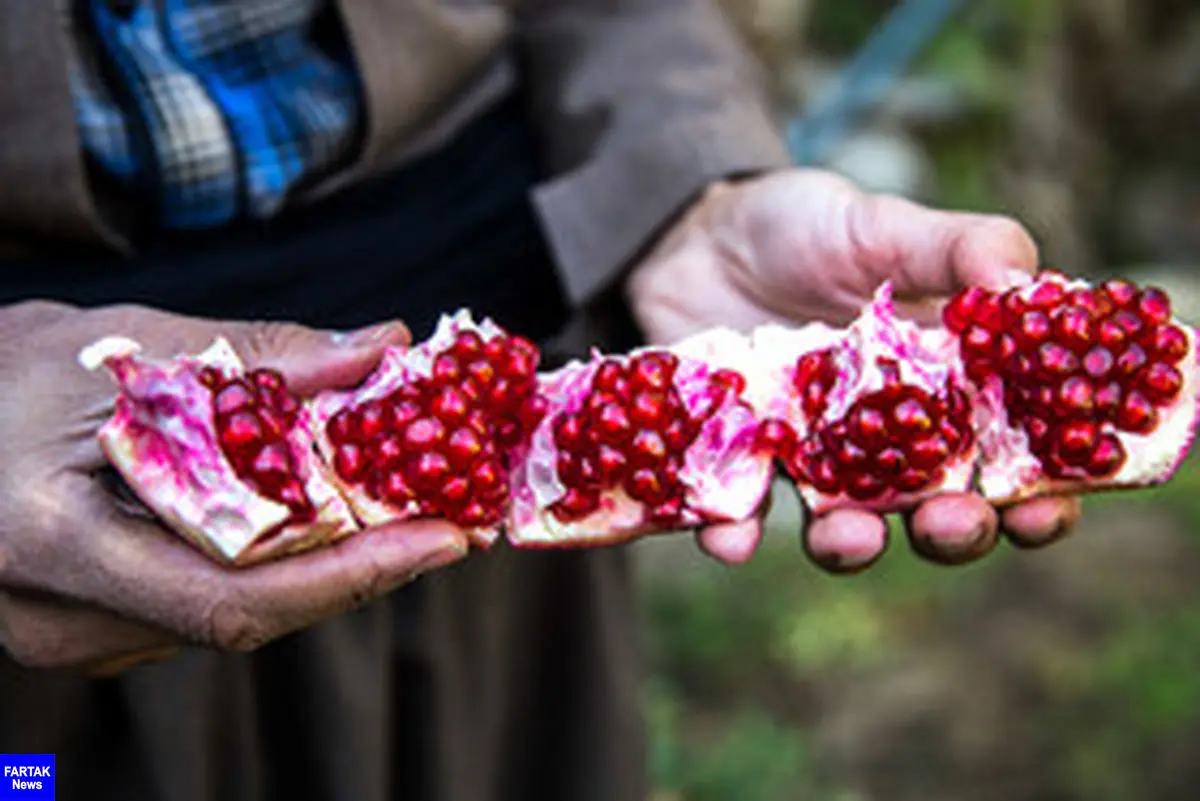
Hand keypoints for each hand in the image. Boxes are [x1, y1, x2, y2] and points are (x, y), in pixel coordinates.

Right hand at [0, 302, 468, 672]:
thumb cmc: (3, 372)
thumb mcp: (125, 346)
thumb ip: (254, 357)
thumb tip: (382, 351)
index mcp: (52, 547)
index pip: (231, 598)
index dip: (352, 576)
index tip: (442, 537)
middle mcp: (64, 621)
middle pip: (250, 615)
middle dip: (363, 567)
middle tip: (451, 517)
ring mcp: (78, 636)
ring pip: (237, 615)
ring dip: (329, 564)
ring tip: (408, 508)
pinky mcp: (98, 627)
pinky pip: (211, 604)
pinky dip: (280, 562)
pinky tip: (330, 518)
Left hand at [626, 168, 1079, 571]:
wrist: (701, 235)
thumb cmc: (809, 231)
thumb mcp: (888, 226)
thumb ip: (962, 250)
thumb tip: (1026, 286)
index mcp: (949, 391)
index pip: (1011, 462)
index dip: (1038, 498)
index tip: (1041, 511)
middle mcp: (889, 444)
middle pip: (936, 513)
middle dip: (951, 532)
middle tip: (948, 523)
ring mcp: (814, 461)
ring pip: (842, 530)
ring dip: (850, 545)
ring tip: (847, 536)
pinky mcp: (742, 464)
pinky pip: (738, 515)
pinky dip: (735, 534)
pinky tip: (730, 537)